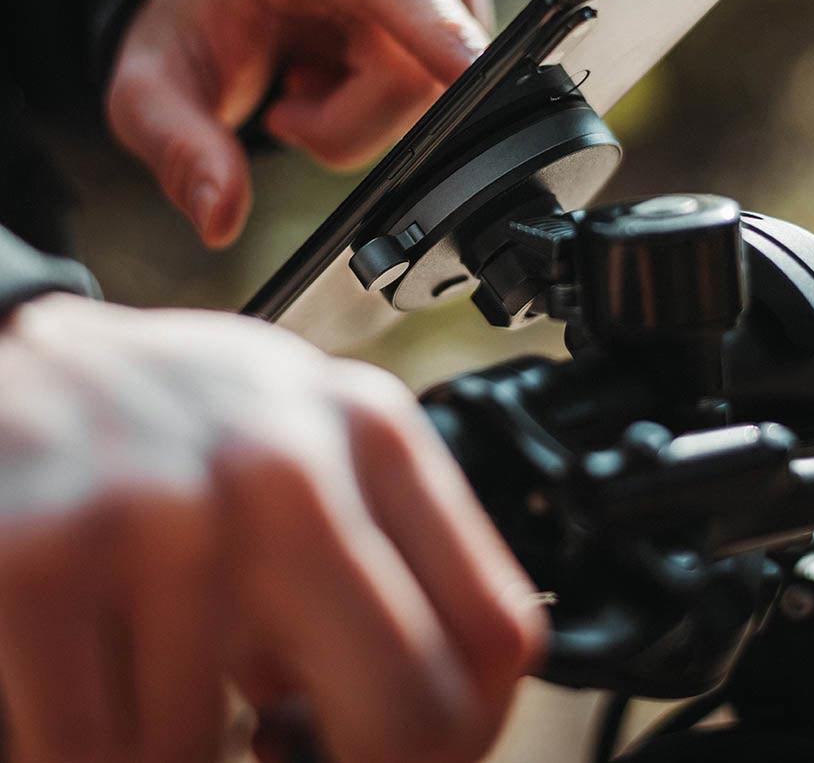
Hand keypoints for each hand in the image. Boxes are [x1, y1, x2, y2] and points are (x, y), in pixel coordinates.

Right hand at [0, 294, 544, 762]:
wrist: (25, 359)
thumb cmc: (180, 421)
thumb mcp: (307, 452)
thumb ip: (380, 565)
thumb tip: (434, 725)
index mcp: (372, 433)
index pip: (498, 632)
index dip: (465, 734)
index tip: (407, 748)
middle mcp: (289, 464)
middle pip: (407, 713)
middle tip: (284, 759)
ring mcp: (170, 509)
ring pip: (212, 757)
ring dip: (183, 753)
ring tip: (156, 672)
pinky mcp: (46, 557)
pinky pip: (96, 752)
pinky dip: (92, 745)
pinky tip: (95, 678)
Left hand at [106, 0, 493, 246]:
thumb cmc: (193, 25)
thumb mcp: (150, 90)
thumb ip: (179, 149)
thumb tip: (219, 218)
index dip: (435, 29)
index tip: (473, 71)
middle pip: (412, 66)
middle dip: (350, 123)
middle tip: (288, 108)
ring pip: (440, 80)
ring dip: (371, 111)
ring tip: (313, 76)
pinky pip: (451, 72)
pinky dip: (396, 97)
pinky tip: (349, 65)